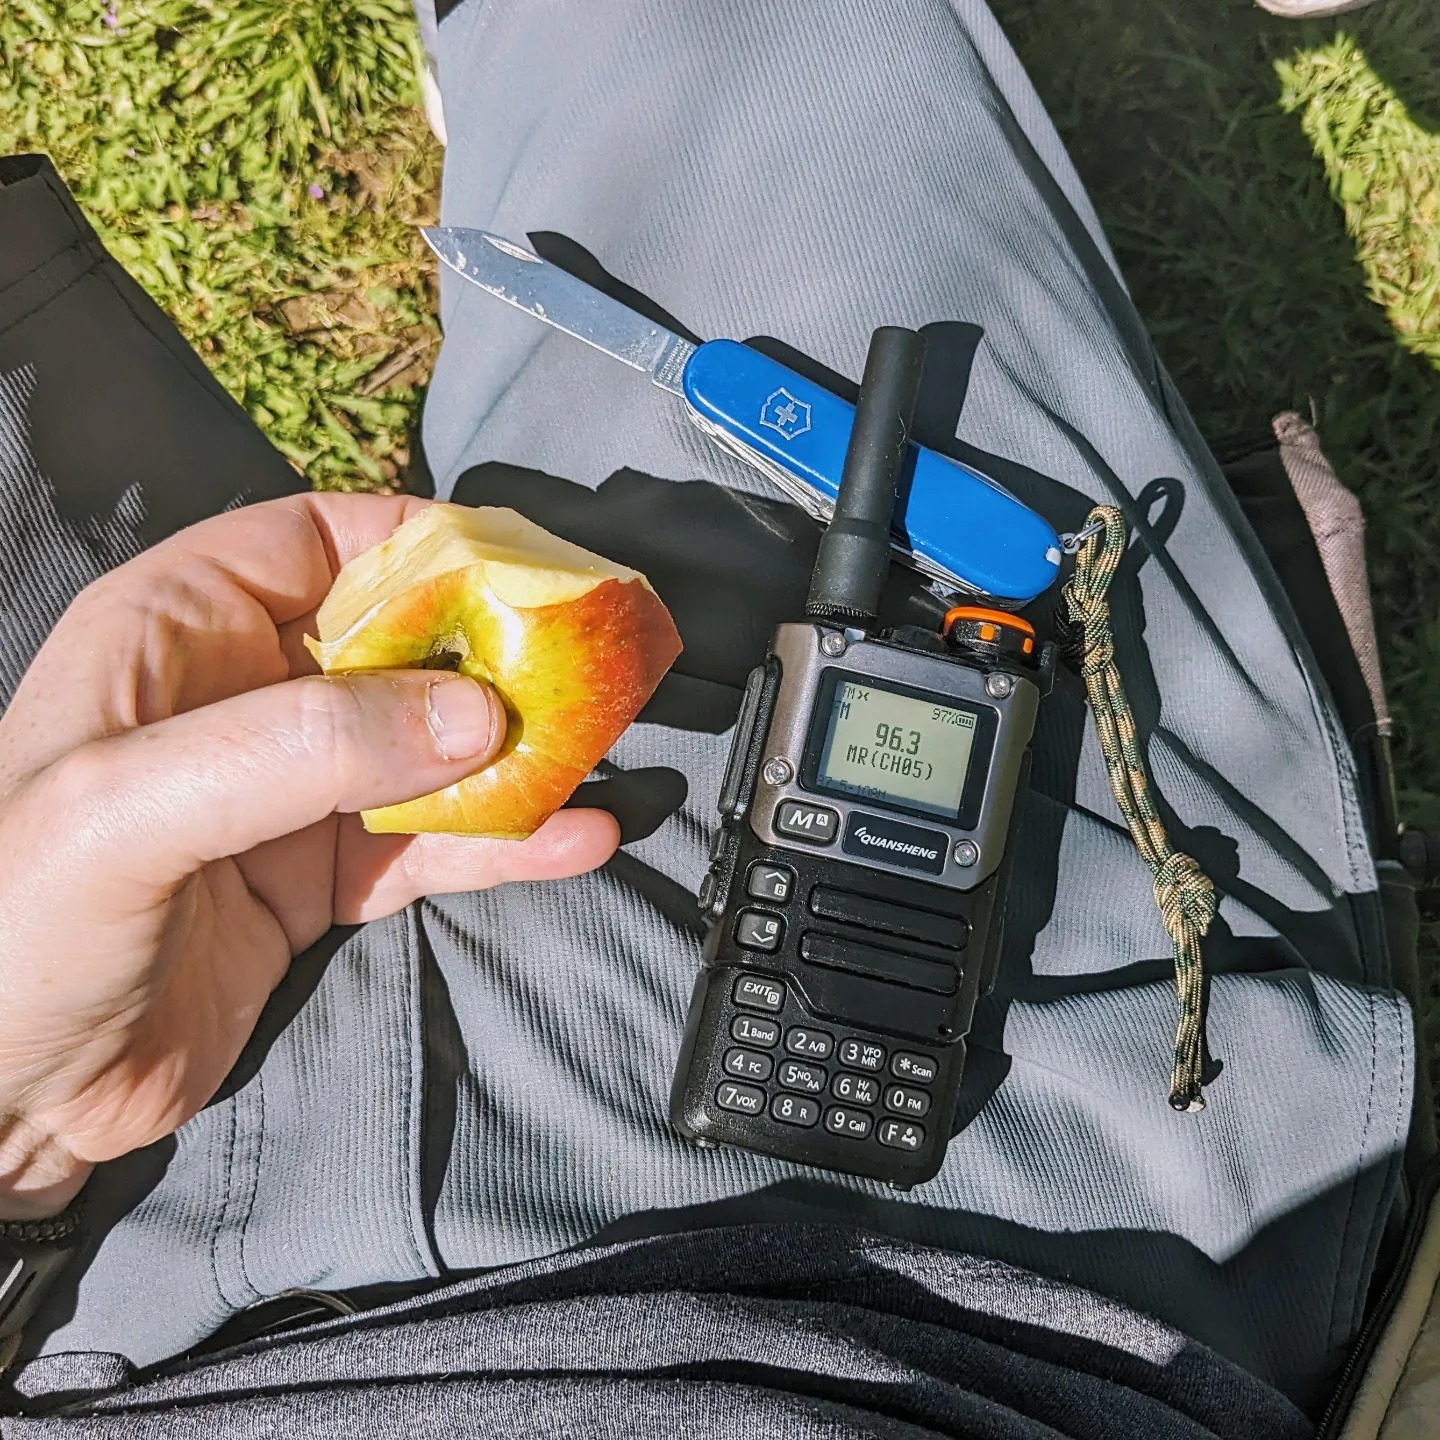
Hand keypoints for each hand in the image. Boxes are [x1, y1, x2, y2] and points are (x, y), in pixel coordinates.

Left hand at [0, 494, 620, 1216]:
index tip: (524, 568)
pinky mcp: (318, 876)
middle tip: (587, 669)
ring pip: (427, 747)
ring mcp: (285, 790)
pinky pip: (430, 843)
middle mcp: (240, 694)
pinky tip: (573, 843)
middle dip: (492, 654)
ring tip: (597, 758)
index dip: (421, 542)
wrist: (0, 1102)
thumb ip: (301, 747)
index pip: (317, 541)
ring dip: (512, 754)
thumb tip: (474, 712)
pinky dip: (502, 844)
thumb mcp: (133, 813)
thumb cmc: (17, 928)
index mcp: (174, 630)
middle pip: (397, 643)